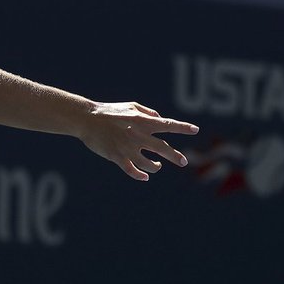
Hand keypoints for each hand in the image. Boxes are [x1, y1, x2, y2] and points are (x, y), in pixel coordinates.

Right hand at [79, 102, 198, 180]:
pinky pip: (132, 171)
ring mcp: (128, 148)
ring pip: (149, 164)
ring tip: (157, 166)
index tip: (195, 129)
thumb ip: (148, 112)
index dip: (182, 127)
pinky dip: (140, 175)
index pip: (167, 124)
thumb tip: (160, 119)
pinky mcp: (117, 157)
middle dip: (176, 156)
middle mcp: (138, 135)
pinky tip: (145, 176)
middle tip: (184, 162)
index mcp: (142, 121)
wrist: (87, 119)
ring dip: (156, 167)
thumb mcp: (130, 106)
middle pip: (163, 148)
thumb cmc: (109, 111)